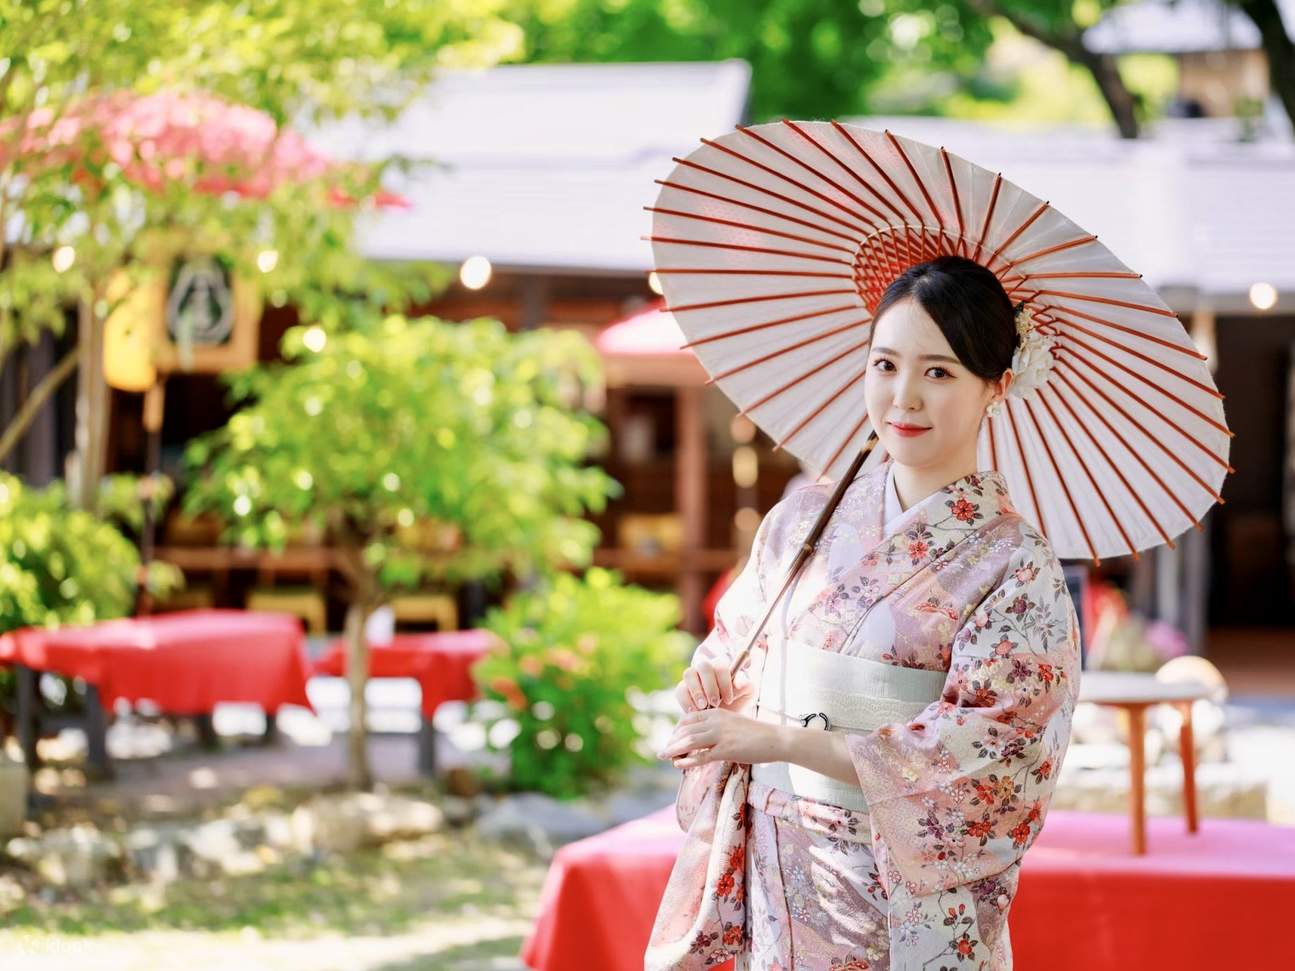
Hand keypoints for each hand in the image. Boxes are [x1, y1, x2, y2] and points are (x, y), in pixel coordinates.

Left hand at [656, 707, 782, 768]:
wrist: (776, 739)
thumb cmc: (756, 734)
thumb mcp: (733, 724)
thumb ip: (717, 728)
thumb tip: (703, 738)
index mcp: (717, 712)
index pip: (688, 719)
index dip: (677, 730)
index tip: (672, 740)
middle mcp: (716, 721)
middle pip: (685, 730)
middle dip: (672, 741)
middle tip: (663, 751)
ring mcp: (721, 735)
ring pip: (690, 742)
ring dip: (674, 750)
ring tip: (663, 756)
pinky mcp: (727, 750)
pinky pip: (702, 756)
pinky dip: (687, 761)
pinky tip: (678, 765)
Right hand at [673, 659, 752, 712]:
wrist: (723, 718)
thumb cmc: (736, 702)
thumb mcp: (746, 695)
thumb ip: (746, 686)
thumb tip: (739, 683)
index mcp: (721, 666)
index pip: (720, 665)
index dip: (724, 682)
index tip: (729, 700)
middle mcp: (705, 668)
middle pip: (703, 666)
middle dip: (709, 685)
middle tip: (715, 703)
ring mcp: (692, 677)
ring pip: (689, 674)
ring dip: (696, 691)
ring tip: (703, 707)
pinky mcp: (682, 689)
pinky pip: (680, 690)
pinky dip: (686, 701)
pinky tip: (694, 712)